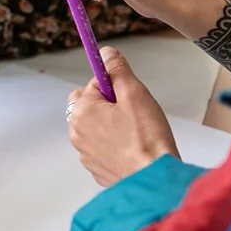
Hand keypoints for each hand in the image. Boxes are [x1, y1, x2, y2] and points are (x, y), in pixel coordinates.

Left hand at [67, 46, 178, 186]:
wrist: (154, 177)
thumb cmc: (146, 137)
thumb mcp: (134, 93)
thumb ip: (117, 69)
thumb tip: (105, 52)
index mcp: (81, 111)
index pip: (95, 83)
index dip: (117, 86)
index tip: (130, 96)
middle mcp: (77, 132)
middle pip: (90, 104)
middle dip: (108, 104)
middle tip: (132, 113)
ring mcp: (85, 153)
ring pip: (96, 126)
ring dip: (111, 124)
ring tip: (135, 132)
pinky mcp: (96, 169)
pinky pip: (102, 147)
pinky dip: (114, 144)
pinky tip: (132, 148)